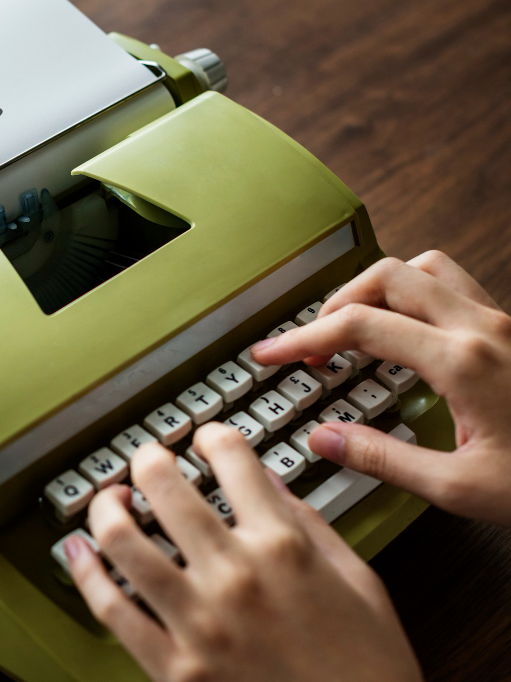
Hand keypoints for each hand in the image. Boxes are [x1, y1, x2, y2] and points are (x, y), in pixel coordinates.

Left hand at [64, 424, 421, 681]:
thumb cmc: (368, 669)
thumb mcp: (358, 580)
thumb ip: (309, 523)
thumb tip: (268, 481)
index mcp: (284, 547)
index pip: (232, 458)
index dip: (213, 436)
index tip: (205, 439)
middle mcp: (236, 575)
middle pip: (163, 484)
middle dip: (148, 458)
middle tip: (148, 460)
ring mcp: (200, 621)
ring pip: (122, 540)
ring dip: (106, 507)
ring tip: (110, 501)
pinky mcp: (175, 668)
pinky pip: (112, 609)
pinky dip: (84, 573)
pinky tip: (77, 551)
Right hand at [251, 250, 510, 526]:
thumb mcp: (462, 488)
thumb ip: (384, 459)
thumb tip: (325, 438)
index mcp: (462, 361)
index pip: (357, 325)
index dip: (301, 337)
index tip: (270, 354)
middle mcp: (482, 327)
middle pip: (388, 276)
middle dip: (336, 303)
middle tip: (312, 343)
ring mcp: (502, 322)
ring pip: (425, 268)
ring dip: (379, 288)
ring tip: (356, 326)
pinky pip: (455, 286)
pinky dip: (415, 296)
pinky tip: (408, 335)